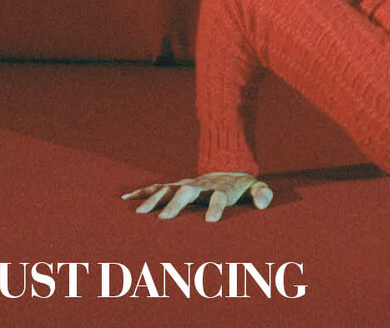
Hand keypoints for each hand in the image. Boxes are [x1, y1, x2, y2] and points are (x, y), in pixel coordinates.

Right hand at [122, 172, 272, 222]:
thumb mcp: (256, 188)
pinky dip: (142, 192)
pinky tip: (126, 199)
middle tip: (164, 218)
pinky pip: (157, 187)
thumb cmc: (242, 186)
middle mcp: (201, 185)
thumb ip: (262, 194)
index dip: (216, 207)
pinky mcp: (176, 185)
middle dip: (176, 204)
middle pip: (188, 192)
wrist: (227, 167)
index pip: (220, 197)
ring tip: (139, 213)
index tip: (210, 221)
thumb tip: (263, 203)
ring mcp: (187, 184)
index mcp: (222, 188)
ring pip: (168, 189)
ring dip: (154, 199)